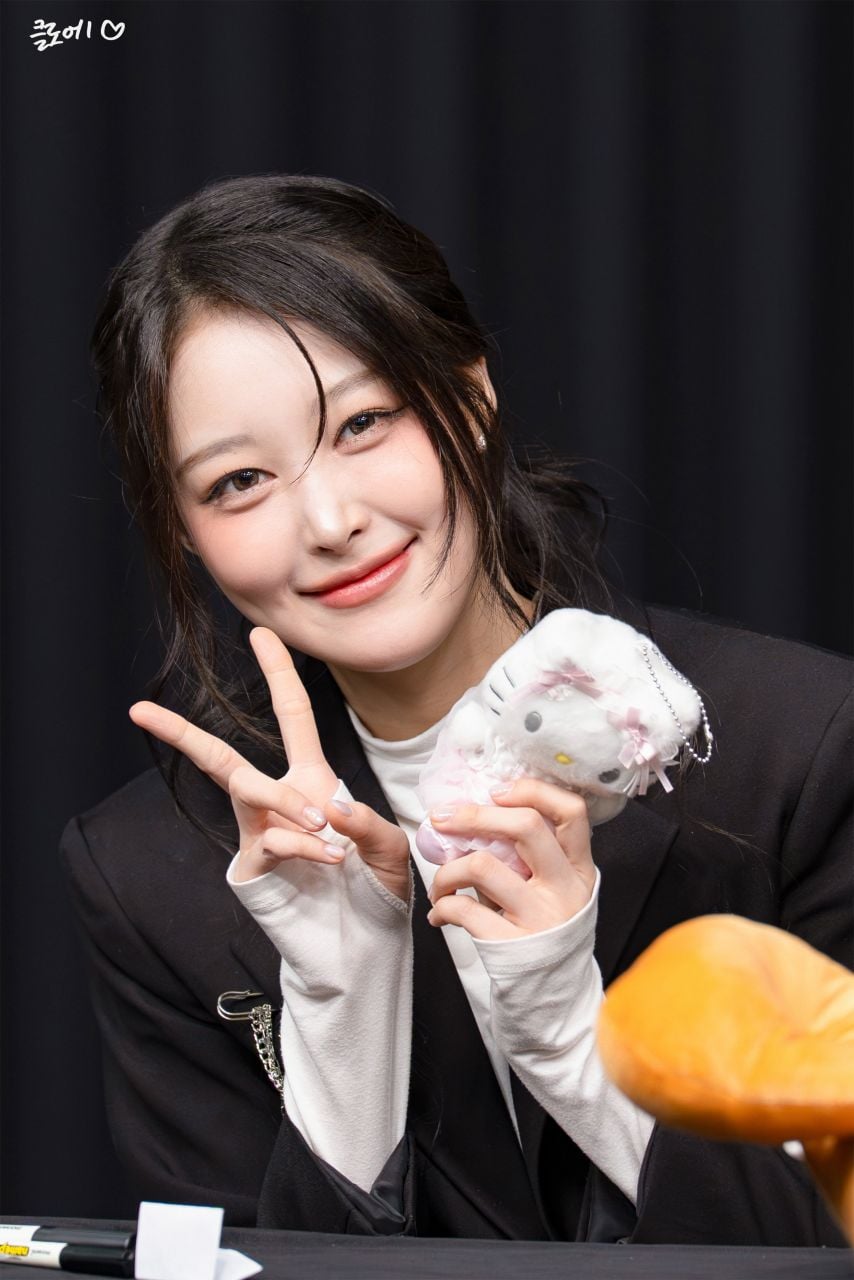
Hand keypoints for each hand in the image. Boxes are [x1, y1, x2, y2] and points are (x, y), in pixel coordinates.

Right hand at [128, 627, 410, 898]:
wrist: (362, 946)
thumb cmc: (374, 888)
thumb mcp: (388, 847)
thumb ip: (367, 823)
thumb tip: (328, 809)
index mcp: (311, 779)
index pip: (292, 715)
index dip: (278, 673)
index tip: (260, 632)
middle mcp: (276, 801)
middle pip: (220, 757)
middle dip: (180, 733)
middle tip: (139, 710)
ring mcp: (258, 835)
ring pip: (248, 790)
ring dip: (287, 802)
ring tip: (324, 827)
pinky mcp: (253, 869)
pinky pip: (273, 839)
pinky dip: (307, 847)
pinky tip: (334, 859)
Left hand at [425, 779, 594, 939]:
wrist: (552, 996)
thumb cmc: (542, 930)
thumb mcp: (551, 889)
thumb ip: (526, 857)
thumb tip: (473, 817)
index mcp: (579, 867)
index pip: (572, 811)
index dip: (533, 791)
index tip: (496, 792)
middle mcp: (566, 888)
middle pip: (526, 826)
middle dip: (474, 815)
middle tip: (441, 818)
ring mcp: (542, 916)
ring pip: (482, 865)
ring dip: (447, 870)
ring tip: (439, 884)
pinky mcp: (513, 944)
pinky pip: (464, 909)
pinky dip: (442, 907)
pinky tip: (439, 913)